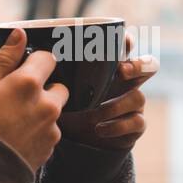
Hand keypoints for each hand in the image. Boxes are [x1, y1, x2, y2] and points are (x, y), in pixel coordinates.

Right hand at [0, 28, 67, 169]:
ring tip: (15, 122)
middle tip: (19, 98)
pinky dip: (39, 131)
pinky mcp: (52, 148)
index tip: (24, 69)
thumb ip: (4, 59)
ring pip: (55, 111)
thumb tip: (19, 35)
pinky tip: (18, 137)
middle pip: (59, 86)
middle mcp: (47, 104)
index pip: (48, 58)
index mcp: (29, 83)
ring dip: (42, 111)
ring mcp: (52, 128)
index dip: (35, 62)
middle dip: (44, 88)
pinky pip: (51, 132)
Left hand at [57, 32, 158, 151]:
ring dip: (116, 105)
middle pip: (149, 66)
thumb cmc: (70, 106)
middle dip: (139, 65)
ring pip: (139, 97)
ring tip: (94, 114)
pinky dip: (117, 126)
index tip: (122, 41)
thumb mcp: (61, 88)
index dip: (128, 42)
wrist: (79, 140)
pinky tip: (99, 128)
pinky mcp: (136, 125)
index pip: (126, 48)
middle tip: (121, 70)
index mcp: (111, 67)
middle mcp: (127, 82)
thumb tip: (33, 51)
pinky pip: (137, 122)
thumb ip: (55, 72)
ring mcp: (134, 104)